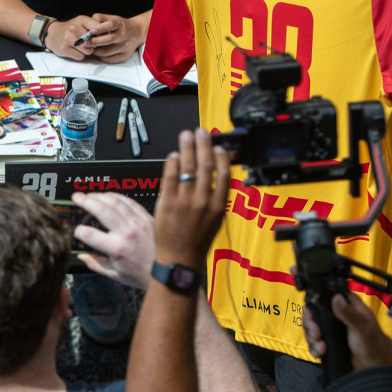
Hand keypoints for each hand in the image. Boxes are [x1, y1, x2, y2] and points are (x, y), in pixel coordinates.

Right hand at [45, 16, 100, 59]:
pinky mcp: (64, 49)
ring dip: (87, 51)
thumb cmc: (72, 29)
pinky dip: (80, 55)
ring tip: (82, 47)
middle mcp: (74, 28)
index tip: (100, 38)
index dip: (101, 36)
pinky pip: (80, 57)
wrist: (53, 33)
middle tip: (88, 43)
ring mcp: (67, 38)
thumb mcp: (82, 23)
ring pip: (87, 51)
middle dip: (93, 45)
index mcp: (81, 19)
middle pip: (93, 42)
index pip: (98, 29)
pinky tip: (75, 50)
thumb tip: (107, 36)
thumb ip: (94, 27)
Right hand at [70, 191, 154, 288]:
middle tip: (77, 197)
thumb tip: (82, 257)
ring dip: (100, 196)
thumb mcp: (117, 275)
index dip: (79, 232)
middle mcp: (126, 233)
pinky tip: (109, 195)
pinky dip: (118, 196)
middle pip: (101, 211)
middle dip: (86, 202)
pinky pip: (130, 202)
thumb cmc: (144, 275)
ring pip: (115, 202)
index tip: (77, 232)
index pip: (90, 234)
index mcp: (116, 249)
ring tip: (90, 194)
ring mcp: (138, 223)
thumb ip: (96, 265)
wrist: (170, 271)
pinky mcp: (147, 217)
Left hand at [81, 13, 146, 62]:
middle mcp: (123, 35)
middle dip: (95, 42)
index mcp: (119, 24)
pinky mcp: (125, 55)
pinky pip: (111, 59)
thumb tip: (89, 21)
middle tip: (85, 43)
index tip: (91, 31)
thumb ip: (100, 18)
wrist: (137, 32)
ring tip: (89, 48)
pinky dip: (102, 57)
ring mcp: (125, 46)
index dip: (100, 28)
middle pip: (109, 39)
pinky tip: (97, 53)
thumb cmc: (120, 25)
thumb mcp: (112, 18)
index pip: (110, 25)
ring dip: (96, 51)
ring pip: (108, 51)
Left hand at [153, 128, 229, 266]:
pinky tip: (174, 155)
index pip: (224, 174)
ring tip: (186, 135)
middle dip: (203, 145)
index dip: (222, 156)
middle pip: (205, 165)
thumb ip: (214, 198)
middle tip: (201, 132)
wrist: (180, 260)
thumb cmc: (197, 241)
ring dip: (187, 148)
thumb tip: (213, 175)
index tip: (218, 145)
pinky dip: (173, 163)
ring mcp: (184, 201)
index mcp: (218, 206)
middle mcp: (203, 201)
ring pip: (188, 167)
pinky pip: (170, 177)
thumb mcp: (215, 220)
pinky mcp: (167, 203)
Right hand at [303, 293, 391, 369]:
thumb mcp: (363, 327)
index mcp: (346, 304)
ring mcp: (332, 327)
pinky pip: (314, 340)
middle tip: (317, 335)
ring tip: (321, 347)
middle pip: (313, 313)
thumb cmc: (375, 344)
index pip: (322, 297)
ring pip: (311, 327)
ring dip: (312, 338)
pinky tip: (319, 352)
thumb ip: (349, 313)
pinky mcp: (329, 339)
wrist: (378, 365)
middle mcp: (337, 313)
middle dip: (310, 326)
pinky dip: (314, 347)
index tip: (313, 318)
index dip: (313, 305)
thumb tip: (336, 298)